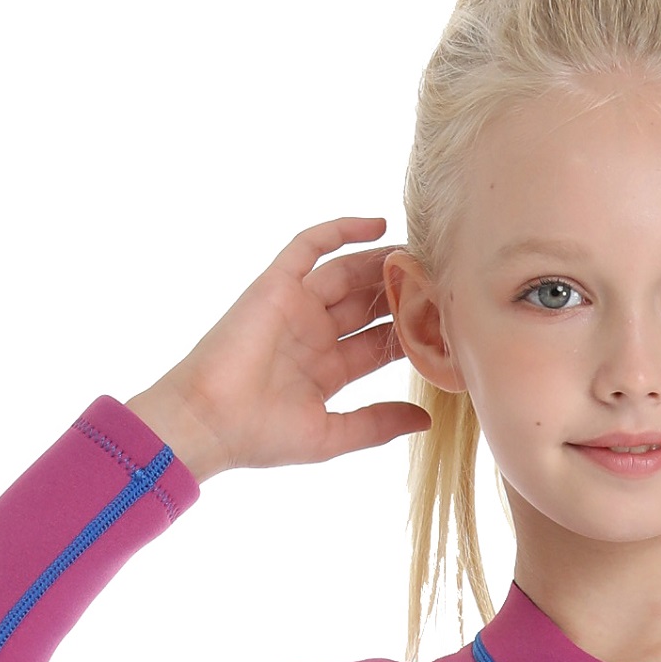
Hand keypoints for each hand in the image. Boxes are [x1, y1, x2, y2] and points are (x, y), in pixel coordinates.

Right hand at [123, 217, 426, 485]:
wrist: (209, 422)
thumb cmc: (262, 436)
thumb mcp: (334, 435)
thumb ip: (379, 422)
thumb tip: (426, 417)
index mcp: (329, 369)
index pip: (380, 343)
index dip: (413, 333)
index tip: (451, 327)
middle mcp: (315, 334)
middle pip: (369, 304)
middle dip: (402, 294)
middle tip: (442, 282)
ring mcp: (296, 306)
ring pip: (348, 273)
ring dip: (382, 263)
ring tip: (420, 253)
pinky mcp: (276, 284)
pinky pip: (309, 247)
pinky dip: (340, 231)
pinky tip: (379, 225)